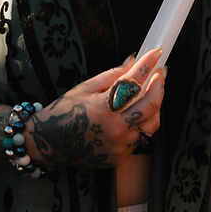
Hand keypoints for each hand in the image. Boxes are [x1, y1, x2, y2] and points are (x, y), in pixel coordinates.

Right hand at [28, 47, 165, 169]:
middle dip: (159, 84)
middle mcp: (114, 129)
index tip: (155, 53)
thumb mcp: (85, 88)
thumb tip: (133, 61)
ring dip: (156, 105)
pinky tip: (139, 112)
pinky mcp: (120, 157)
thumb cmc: (65, 112)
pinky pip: (141, 138)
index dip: (147, 65)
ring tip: (154, 92)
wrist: (49, 143)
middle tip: (161, 72)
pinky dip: (143, 123)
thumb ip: (112, 75)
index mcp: (103, 108)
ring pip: (151, 124)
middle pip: (151, 104)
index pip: (133, 81)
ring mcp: (119, 145)